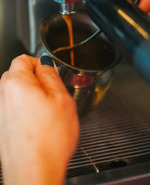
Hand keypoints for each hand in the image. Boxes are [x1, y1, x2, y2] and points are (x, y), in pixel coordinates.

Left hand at [0, 54, 78, 184]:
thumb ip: (51, 75)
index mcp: (16, 84)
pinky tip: (38, 123)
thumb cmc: (49, 140)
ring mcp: (1, 111)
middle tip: (51, 92)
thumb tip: (45, 64)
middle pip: (17, 74)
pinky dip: (25, 108)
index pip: (23, 58)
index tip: (49, 72)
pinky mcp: (2, 125)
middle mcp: (3, 96)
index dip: (39, 63)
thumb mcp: (61, 99)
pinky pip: (14, 107)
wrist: (34, 173)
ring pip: (16, 92)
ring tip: (47, 110)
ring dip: (31, 94)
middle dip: (35, 78)